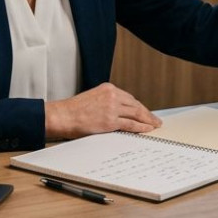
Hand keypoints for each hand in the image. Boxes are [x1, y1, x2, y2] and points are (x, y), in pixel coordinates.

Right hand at [44, 83, 161, 139]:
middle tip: (155, 119)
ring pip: (136, 113)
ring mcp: (112, 108)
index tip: (145, 112)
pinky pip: (131, 124)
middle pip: (136, 105)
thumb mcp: (92, 98)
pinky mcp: (110, 121)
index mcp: (108, 88)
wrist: (62, 115)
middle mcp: (112, 95)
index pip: (129, 98)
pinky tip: (147, 129)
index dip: (139, 106)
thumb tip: (117, 112)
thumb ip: (106, 102)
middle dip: (147, 113)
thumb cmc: (72, 110)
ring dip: (148, 120)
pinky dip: (141, 127)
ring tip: (155, 125)